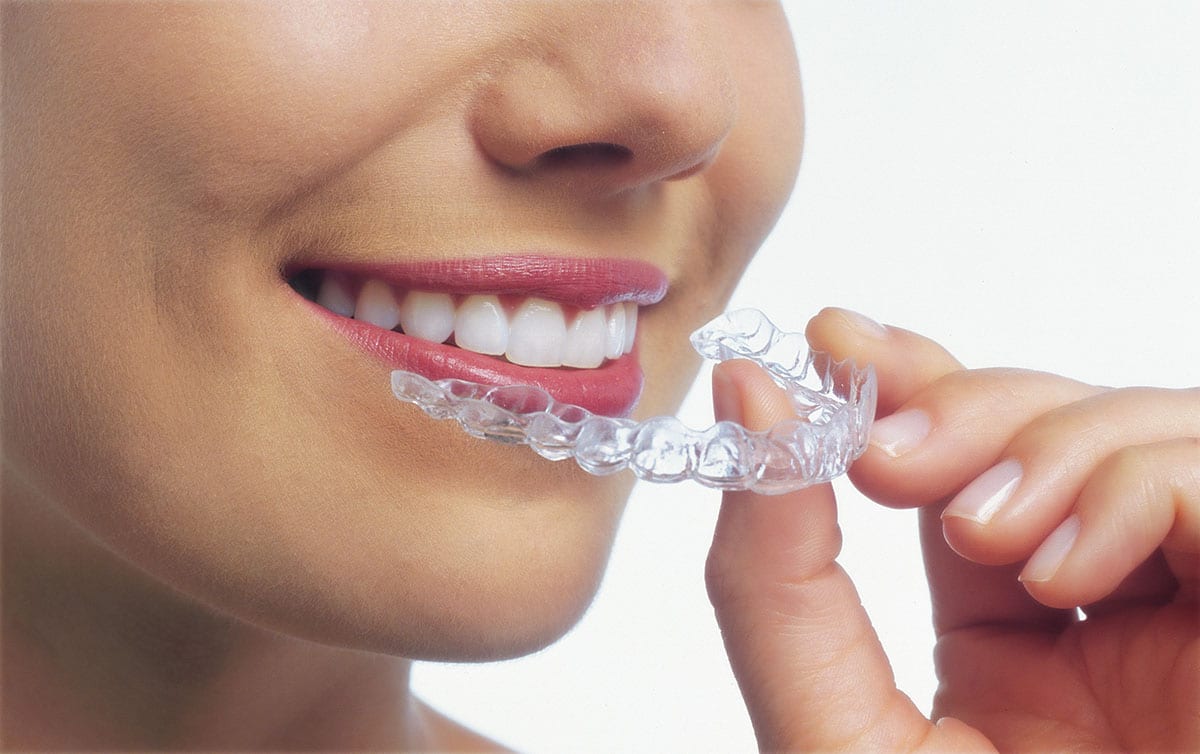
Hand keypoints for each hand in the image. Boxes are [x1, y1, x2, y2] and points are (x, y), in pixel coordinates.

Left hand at [706, 308, 1197, 751]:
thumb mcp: (833, 736)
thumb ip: (774, 580)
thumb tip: (750, 399)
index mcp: (1007, 643)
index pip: (965, 463)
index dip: (907, 381)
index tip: (834, 338)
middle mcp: (1110, 617)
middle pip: (1051, 427)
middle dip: (962, 407)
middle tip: (884, 453)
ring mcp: (1195, 614)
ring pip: (1144, 431)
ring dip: (1045, 448)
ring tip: (978, 535)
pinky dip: (1144, 492)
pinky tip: (1068, 570)